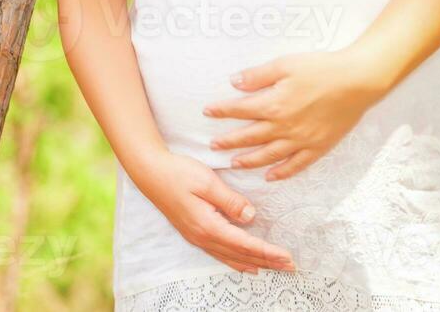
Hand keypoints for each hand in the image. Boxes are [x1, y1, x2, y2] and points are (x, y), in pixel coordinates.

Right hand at [135, 151, 296, 275]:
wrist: (149, 171)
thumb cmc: (178, 172)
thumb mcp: (207, 182)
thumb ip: (231, 201)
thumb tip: (251, 218)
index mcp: (208, 226)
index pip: (245, 244)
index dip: (268, 252)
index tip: (287, 257)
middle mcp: (203, 237)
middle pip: (241, 256)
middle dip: (267, 262)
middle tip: (290, 267)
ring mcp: (197, 237)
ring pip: (230, 258)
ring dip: (254, 263)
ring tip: (273, 268)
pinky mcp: (193, 232)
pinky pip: (220, 254)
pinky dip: (237, 261)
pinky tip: (244, 263)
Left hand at [202, 48, 385, 180]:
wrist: (358, 81)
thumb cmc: (321, 68)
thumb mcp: (285, 64)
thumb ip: (257, 75)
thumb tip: (233, 82)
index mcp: (274, 104)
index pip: (240, 110)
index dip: (222, 111)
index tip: (207, 112)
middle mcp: (284, 127)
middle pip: (250, 137)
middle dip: (229, 141)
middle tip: (213, 145)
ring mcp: (301, 140)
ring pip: (269, 155)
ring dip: (249, 160)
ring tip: (234, 163)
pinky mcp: (318, 147)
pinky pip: (296, 165)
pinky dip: (282, 173)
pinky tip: (270, 176)